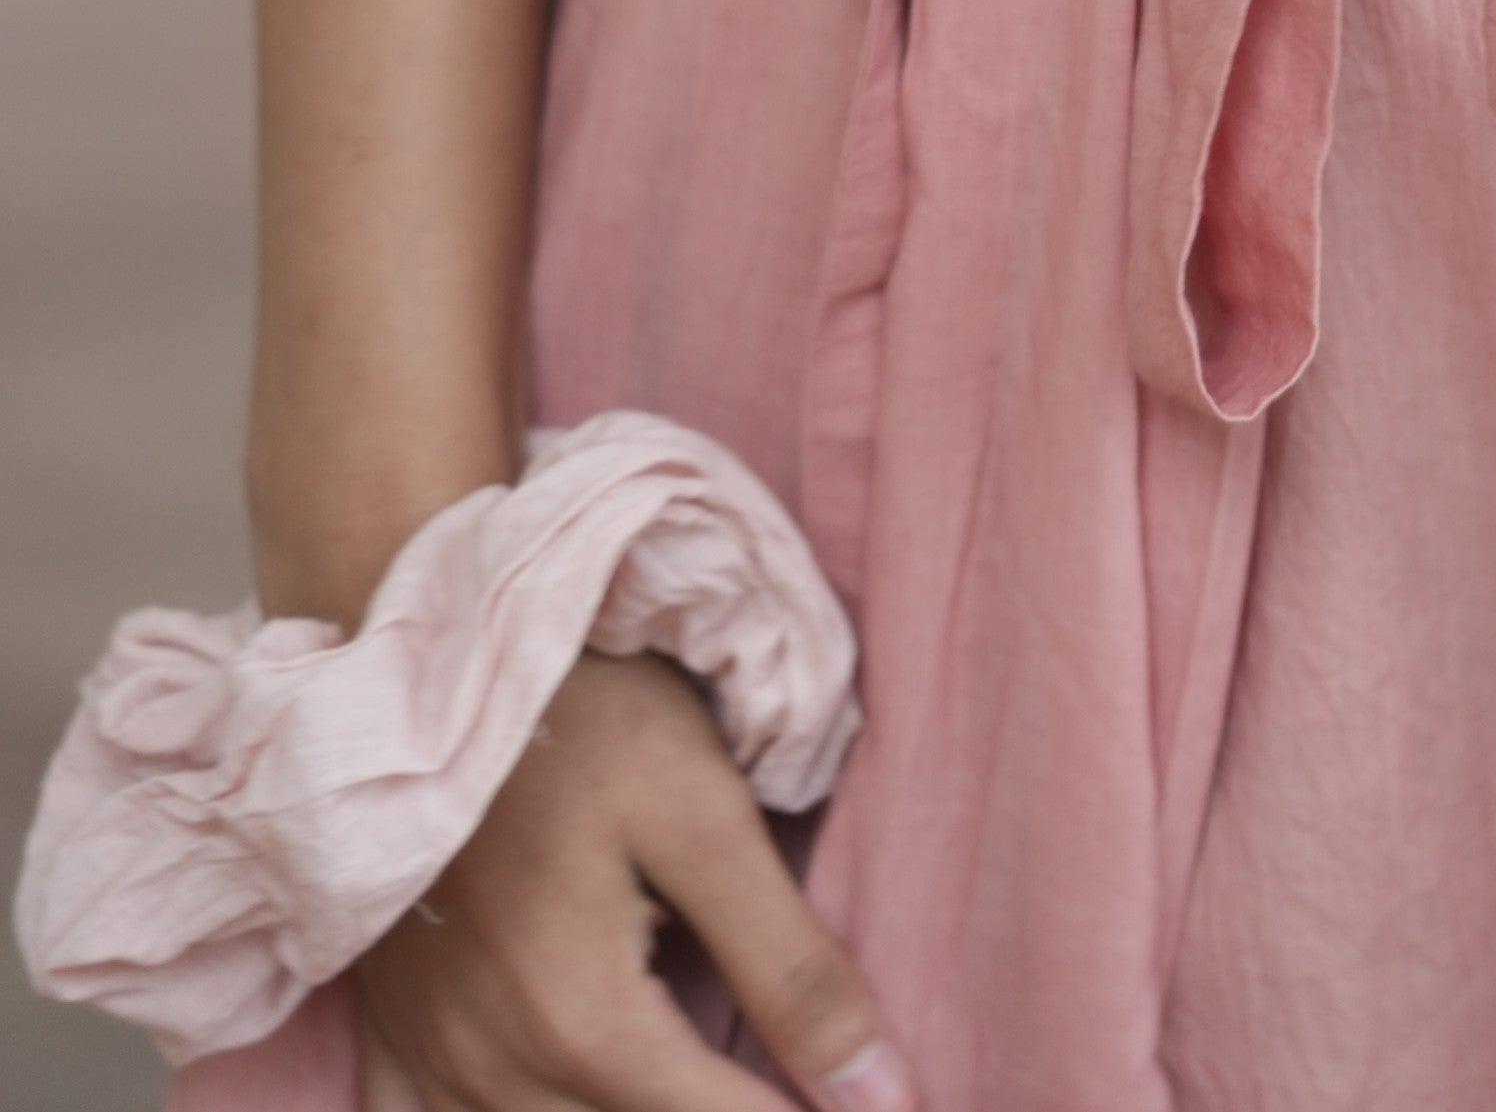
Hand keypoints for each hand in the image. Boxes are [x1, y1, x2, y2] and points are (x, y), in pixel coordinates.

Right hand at [352, 649, 911, 1111]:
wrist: (429, 651)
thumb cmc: (581, 714)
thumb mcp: (707, 820)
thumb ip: (790, 970)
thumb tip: (883, 1094)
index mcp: (587, 1029)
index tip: (870, 1108)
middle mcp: (495, 1074)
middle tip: (777, 1073)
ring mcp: (431, 1062)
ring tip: (690, 1078)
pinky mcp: (390, 1033)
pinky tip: (558, 1089)